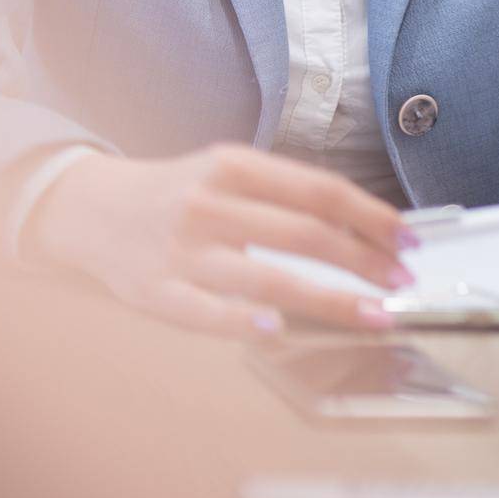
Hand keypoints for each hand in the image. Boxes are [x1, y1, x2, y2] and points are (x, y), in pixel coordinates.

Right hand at [24, 141, 419, 339]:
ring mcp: (184, 249)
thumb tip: (358, 225)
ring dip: (329, 299)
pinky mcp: (158, 291)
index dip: (370, 215)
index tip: (406, 239)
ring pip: (267, 276)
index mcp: (234, 165)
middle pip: (303, 233)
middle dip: (363, 260)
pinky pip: (208, 312)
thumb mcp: (227, 171)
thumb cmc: (176, 191)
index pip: (318, 190)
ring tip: (373, 314)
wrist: (92, 207)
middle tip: (402, 281)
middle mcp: (212, 202)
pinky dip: (245, 322)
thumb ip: (282, 194)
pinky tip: (280, 332)